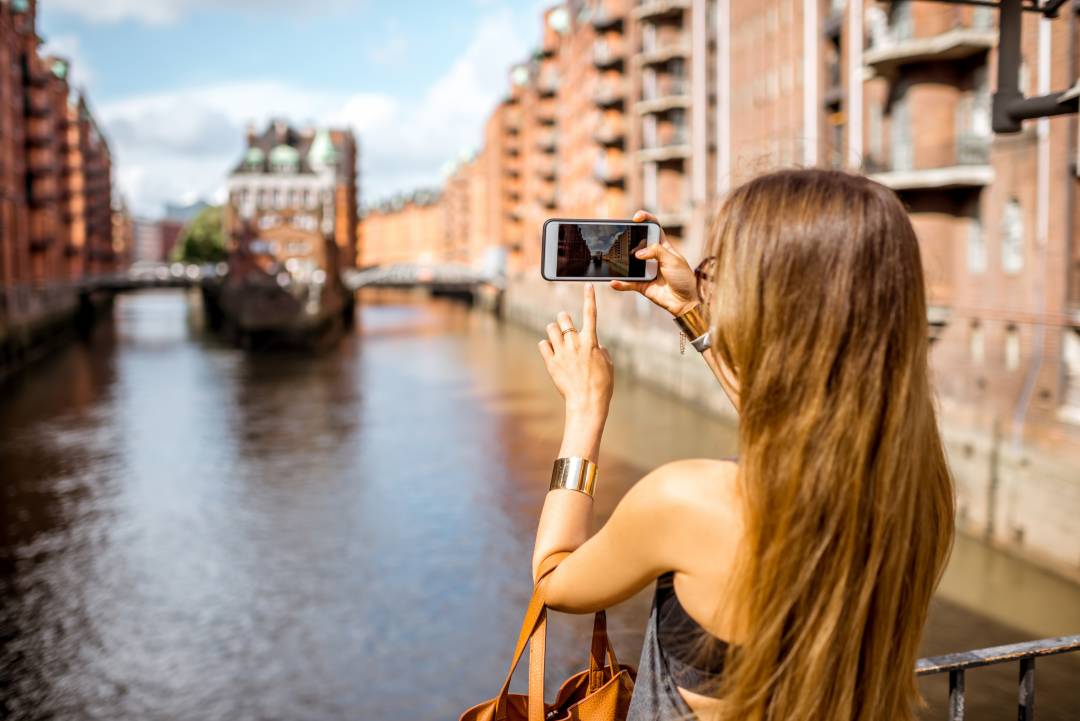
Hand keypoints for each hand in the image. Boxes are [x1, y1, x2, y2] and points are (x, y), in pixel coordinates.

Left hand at [538, 284, 613, 428]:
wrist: (587, 403)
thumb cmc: (602, 385)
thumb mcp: (607, 364)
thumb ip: (600, 349)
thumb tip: (593, 345)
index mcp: (591, 341)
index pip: (591, 313)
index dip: (590, 297)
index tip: (588, 285)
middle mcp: (574, 343)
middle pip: (563, 318)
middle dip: (563, 318)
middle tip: (565, 325)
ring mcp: (561, 352)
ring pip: (550, 329)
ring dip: (553, 330)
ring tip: (557, 339)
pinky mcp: (551, 363)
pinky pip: (543, 344)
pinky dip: (546, 345)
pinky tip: (551, 350)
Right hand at [609, 210, 698, 316]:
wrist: (685, 301)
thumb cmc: (684, 278)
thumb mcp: (672, 260)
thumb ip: (656, 252)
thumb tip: (638, 253)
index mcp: (663, 247)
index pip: (654, 228)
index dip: (646, 219)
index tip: (636, 218)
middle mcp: (653, 257)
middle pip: (637, 244)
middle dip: (628, 240)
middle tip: (621, 239)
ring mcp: (646, 271)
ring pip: (630, 263)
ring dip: (622, 262)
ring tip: (615, 260)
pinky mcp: (642, 285)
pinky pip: (628, 283)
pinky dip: (621, 284)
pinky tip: (614, 282)